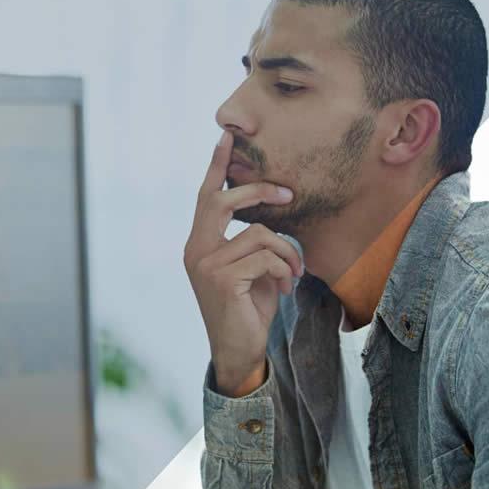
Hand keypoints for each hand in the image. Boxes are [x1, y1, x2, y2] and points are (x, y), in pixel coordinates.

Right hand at [184, 131, 302, 395]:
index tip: (225, 137)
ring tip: (293, 275)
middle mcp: (195, 250)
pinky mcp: (221, 279)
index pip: (206, 197)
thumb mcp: (250, 270)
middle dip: (258, 191)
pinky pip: (265, 257)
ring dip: (287, 254)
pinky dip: (283, 271)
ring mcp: (205, 264)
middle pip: (224, 201)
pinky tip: (285, 289)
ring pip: (260, 234)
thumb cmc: (247, 309)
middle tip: (287, 194)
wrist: (239, 351)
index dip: (217, 166)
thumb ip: (251, 242)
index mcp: (199, 244)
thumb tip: (272, 216)